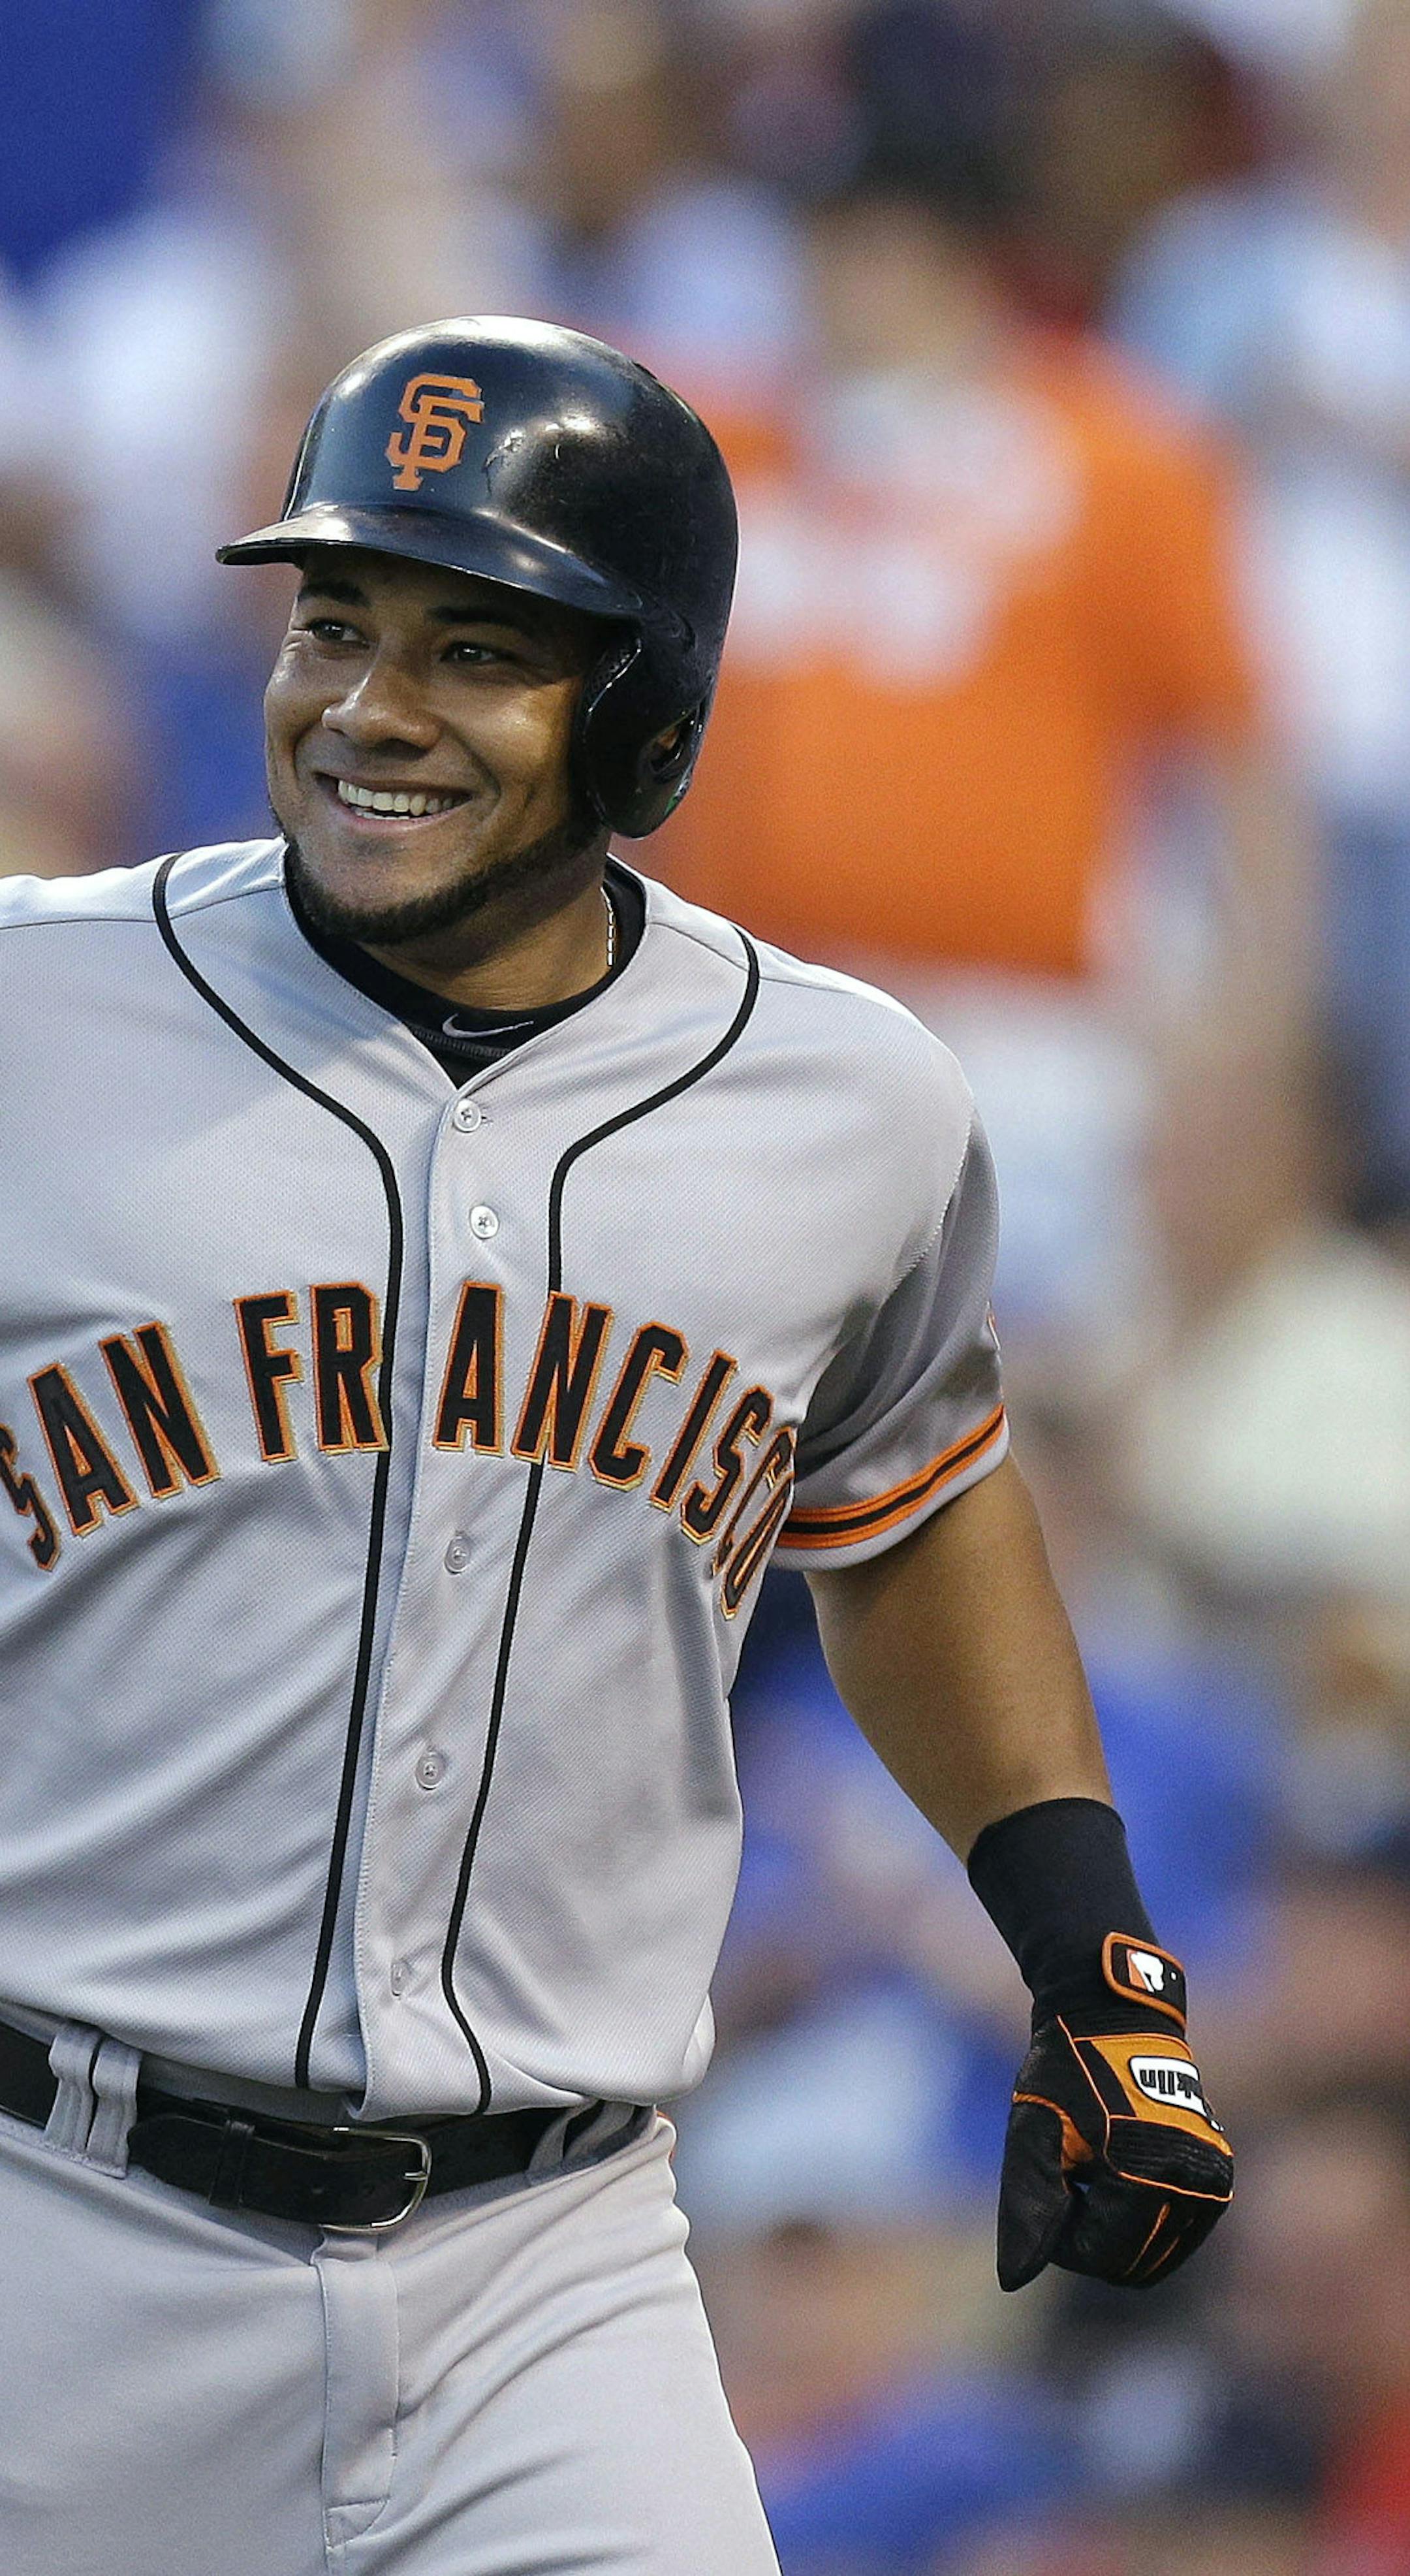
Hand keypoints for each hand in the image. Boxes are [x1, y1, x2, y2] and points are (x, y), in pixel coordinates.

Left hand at [995, 1937, 1233, 2291]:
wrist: (1115, 2016)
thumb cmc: (1065, 2071)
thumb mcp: (1033, 2133)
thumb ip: (1027, 2206)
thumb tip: (1015, 2279)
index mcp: (1147, 2171)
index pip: (1099, 2256)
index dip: (1060, 2236)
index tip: (1050, 2185)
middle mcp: (1193, 2181)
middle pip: (1131, 2264)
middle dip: (1090, 2236)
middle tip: (1070, 2179)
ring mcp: (1213, 2180)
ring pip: (1157, 2257)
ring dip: (1118, 2230)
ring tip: (1095, 2172)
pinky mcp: (1218, 2177)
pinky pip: (1178, 2235)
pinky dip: (1144, 2223)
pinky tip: (1118, 2175)